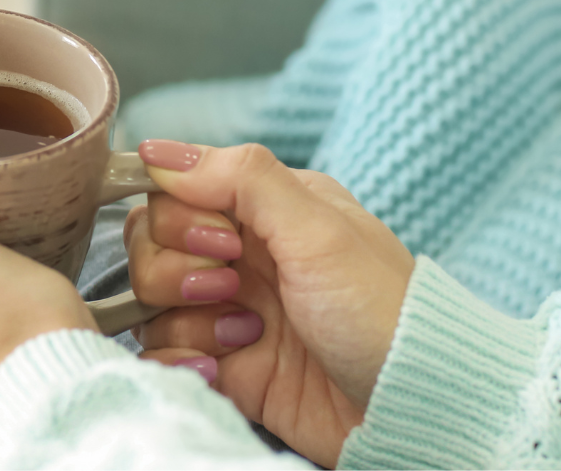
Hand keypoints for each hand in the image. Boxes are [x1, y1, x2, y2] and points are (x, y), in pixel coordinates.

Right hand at [126, 140, 414, 467]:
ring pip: (150, 300)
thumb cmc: (383, 311)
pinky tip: (221, 367)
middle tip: (232, 287)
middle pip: (150, 242)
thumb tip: (158, 153)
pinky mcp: (223, 363)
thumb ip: (242, 178)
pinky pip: (161, 353)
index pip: (175, 190)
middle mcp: (241, 254)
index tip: (221, 240)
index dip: (180, 215)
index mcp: (265, 209)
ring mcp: (228, 311)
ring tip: (243, 333)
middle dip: (176, 268)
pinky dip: (177, 362)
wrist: (411, 406)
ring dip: (184, 317)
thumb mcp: (319, 229)